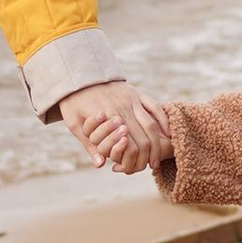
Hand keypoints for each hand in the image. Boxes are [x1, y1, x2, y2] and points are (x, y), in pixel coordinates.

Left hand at [58, 80, 172, 172]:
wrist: (78, 73)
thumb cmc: (73, 100)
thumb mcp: (73, 123)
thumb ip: (88, 144)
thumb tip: (101, 165)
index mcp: (108, 116)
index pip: (129, 145)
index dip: (134, 160)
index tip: (136, 169)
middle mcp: (123, 108)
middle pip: (144, 137)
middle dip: (149, 155)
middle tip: (151, 166)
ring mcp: (132, 99)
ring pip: (151, 124)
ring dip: (157, 143)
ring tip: (157, 158)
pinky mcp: (136, 93)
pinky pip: (155, 107)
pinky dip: (163, 121)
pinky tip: (167, 134)